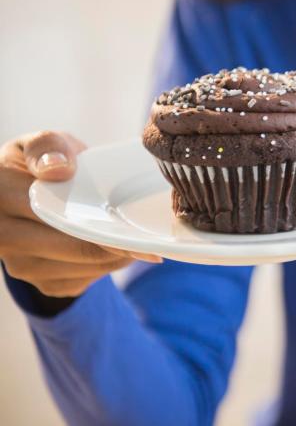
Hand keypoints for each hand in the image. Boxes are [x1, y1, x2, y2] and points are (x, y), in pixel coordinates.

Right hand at [0, 131, 160, 297]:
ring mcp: (21, 265)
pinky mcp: (42, 283)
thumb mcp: (43, 144)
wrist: (33, 195)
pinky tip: (119, 247)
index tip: (125, 223)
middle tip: (150, 240)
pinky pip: (86, 280)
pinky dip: (109, 265)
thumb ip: (47, 146)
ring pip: (84, 267)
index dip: (92, 221)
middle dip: (115, 244)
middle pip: (73, 247)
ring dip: (117, 256)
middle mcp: (3, 237)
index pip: (53, 214)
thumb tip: (57, 169)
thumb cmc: (43, 164)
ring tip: (137, 237)